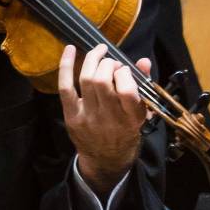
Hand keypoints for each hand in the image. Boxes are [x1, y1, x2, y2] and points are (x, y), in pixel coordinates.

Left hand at [60, 44, 147, 196]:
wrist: (106, 160)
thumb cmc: (127, 133)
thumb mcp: (142, 115)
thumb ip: (143, 87)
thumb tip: (143, 61)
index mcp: (131, 119)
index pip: (127, 91)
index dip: (124, 73)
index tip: (125, 70)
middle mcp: (109, 118)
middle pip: (102, 81)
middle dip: (107, 64)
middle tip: (111, 63)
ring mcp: (88, 117)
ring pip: (86, 80)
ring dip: (92, 60)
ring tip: (99, 53)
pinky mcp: (71, 116)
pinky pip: (65, 87)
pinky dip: (66, 66)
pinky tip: (70, 49)